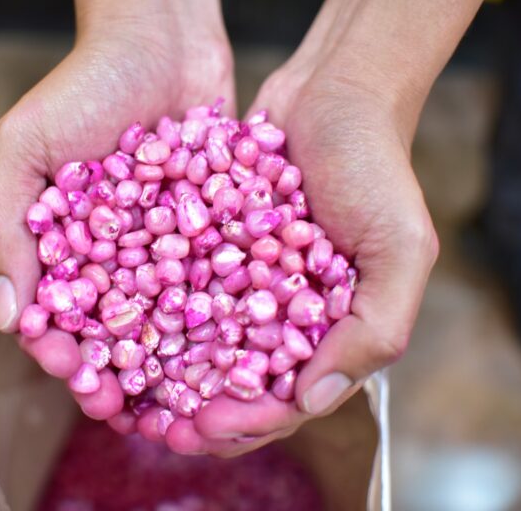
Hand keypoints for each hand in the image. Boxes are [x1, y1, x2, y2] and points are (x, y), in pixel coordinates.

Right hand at [0, 0, 233, 424]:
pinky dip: (226, 316)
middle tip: (138, 413)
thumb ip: (2, 227)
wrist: (159, 38)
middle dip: (124, 376)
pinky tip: (242, 350)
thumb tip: (7, 318)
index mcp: (63, 249)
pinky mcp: (213, 230)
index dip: (67, 355)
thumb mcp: (21, 148)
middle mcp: (115, 257)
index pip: (60, 318)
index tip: (81, 382)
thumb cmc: (80, 87)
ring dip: (177, 364)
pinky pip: (219, 280)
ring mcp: (167, 247)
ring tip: (192, 400)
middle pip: (118, 332)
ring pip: (171, 320)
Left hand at [167, 0, 456, 455]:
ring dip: (169, 373)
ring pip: (203, 344)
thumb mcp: (399, 251)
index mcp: (333, 332)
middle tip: (156, 427)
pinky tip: (121, 324)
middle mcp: (286, 316)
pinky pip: (183, 288)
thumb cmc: (375, 170)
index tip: (204, 427)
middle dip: (198, 410)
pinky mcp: (216, 249)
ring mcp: (248, 284)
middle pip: (237, 382)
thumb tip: (310, 400)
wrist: (334, 93)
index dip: (248, 422)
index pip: (288, 399)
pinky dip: (156, 310)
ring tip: (129, 389)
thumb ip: (372, 331)